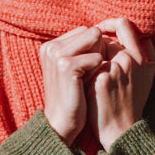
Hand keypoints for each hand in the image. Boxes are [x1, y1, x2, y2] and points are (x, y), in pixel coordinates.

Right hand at [39, 25, 105, 144]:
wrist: (62, 123)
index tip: (84, 70)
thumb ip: (82, 48)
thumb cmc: (73, 96)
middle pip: (92, 32)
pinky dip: (98, 71)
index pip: (86, 31)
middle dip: (97, 51)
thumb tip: (104, 31)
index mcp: (50, 45)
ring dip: (98, 60)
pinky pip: (97, 58)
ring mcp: (57, 55)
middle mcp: (51, 46)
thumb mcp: (74, 68)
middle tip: (86, 75)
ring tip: (87, 79)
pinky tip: (88, 84)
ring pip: (96, 41)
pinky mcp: (67, 65)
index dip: (93, 49)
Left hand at [87, 17, 154, 150]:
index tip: (100, 32)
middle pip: (105, 38)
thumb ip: (151, 57)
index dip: (109, 24)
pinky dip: (84, 71)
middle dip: (97, 48)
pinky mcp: (99, 80)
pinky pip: (86, 65)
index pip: (123, 24)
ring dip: (90, 60)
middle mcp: (129, 60)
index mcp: (140, 57)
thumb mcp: (149, 79)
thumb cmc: (132, 103)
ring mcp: (114, 69)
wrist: (120, 130)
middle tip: (93, 61)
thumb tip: (146, 38)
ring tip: (90, 76)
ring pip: (94, 51)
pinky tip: (86, 84)